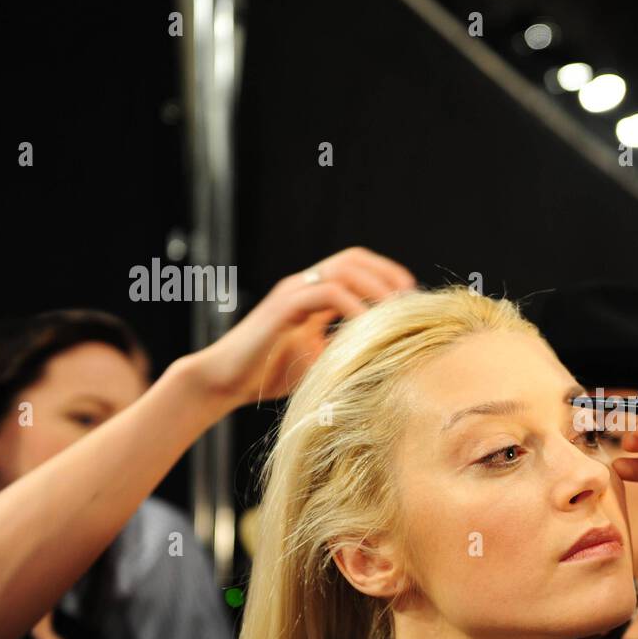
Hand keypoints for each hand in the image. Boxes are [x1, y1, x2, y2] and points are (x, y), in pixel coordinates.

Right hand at [189, 247, 414, 406]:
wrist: (225, 381)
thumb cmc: (271, 373)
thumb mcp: (321, 358)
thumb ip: (347, 347)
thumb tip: (388, 355)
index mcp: (313, 292)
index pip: (356, 265)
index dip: (387, 274)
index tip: (411, 298)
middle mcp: (304, 285)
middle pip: (353, 257)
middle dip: (387, 273)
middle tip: (411, 300)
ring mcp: (293, 292)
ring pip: (343, 269)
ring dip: (376, 287)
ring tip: (396, 312)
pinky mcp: (284, 307)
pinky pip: (327, 293)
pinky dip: (354, 307)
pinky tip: (369, 327)